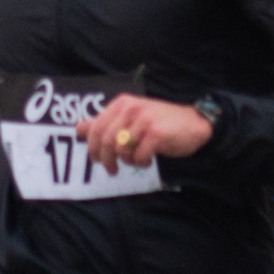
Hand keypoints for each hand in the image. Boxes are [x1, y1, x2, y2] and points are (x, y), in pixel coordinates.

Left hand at [77, 94, 212, 173]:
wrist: (194, 123)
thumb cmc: (160, 123)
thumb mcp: (130, 119)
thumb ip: (104, 123)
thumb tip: (79, 128)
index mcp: (122, 103)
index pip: (97, 128)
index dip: (93, 148)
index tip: (96, 161)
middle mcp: (131, 108)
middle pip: (107, 140)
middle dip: (106, 160)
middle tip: (112, 170)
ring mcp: (144, 120)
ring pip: (122, 150)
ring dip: (127, 161)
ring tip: (136, 160)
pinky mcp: (156, 133)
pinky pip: (139, 156)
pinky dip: (141, 162)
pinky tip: (148, 160)